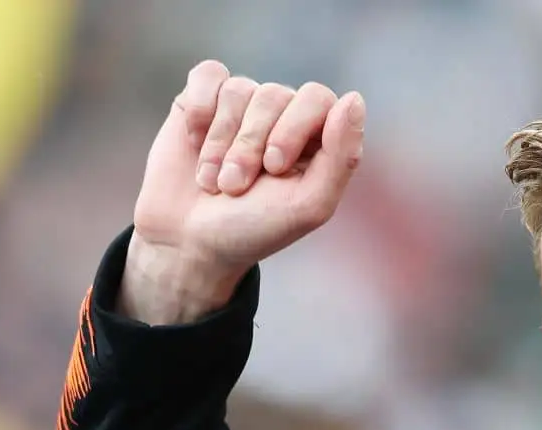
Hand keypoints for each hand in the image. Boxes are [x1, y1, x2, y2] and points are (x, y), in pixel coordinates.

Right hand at [120, 61, 366, 324]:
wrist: (188, 243)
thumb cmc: (253, 229)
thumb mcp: (307, 206)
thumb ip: (342, 157)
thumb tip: (354, 99)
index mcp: (317, 139)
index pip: (318, 99)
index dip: (293, 128)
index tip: (273, 168)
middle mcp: (282, 115)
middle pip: (274, 94)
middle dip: (250, 144)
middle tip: (236, 186)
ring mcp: (243, 105)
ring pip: (239, 90)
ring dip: (220, 143)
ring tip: (214, 181)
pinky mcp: (203, 99)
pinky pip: (209, 75)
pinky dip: (200, 112)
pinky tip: (194, 144)